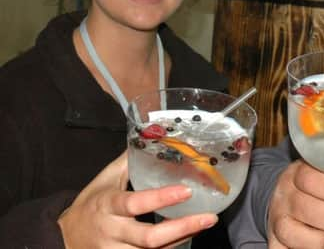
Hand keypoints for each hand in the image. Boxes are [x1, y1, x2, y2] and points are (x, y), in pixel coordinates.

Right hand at [58, 150, 216, 247]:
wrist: (64, 238)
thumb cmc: (90, 205)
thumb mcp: (105, 179)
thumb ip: (129, 160)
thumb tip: (151, 136)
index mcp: (108, 205)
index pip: (135, 203)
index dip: (161, 199)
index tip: (186, 191)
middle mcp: (113, 232)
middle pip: (150, 237)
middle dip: (182, 228)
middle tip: (209, 217)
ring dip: (182, 238)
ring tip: (204, 224)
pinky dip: (171, 248)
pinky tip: (189, 235)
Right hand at [267, 160, 323, 248]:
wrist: (287, 201)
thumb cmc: (316, 188)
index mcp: (297, 174)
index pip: (309, 177)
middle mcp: (284, 194)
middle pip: (303, 205)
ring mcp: (277, 218)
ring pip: (289, 230)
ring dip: (317, 239)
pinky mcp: (274, 238)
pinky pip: (280, 248)